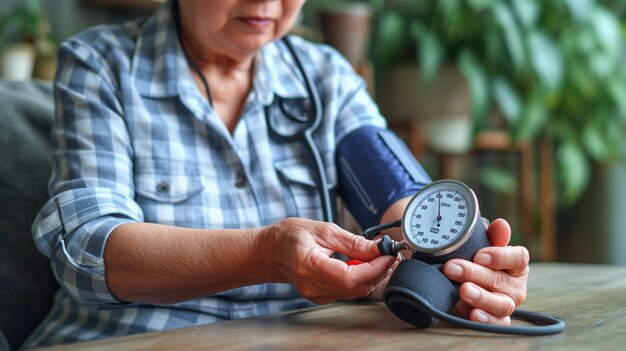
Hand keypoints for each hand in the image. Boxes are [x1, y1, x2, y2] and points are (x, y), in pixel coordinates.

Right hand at [260, 218, 397, 303]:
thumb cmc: (290, 237)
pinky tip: (362, 262)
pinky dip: (361, 277)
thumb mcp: (323, 230)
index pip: (351, 276)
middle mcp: (313, 287)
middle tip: (389, 251)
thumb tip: (379, 248)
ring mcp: (317, 295)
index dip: (375, 267)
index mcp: (310, 266)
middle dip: (379, 270)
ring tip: (377, 254)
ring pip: (356, 291)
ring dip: (372, 274)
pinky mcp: (322, 297)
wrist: (270, 252)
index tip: (389, 253)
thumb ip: (353, 242)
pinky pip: (349, 290)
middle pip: (357, 287)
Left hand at [442, 218, 528, 324]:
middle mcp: (515, 286)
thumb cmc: (479, 262)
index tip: (479, 255)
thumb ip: (493, 236)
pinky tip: (472, 314)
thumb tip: (500, 225)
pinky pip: (496, 323)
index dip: (500, 256)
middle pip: (500, 280)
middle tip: (452, 268)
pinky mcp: (497, 320)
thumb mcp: (483, 246)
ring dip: (480, 297)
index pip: (518, 258)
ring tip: (463, 290)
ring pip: (500, 304)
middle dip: (474, 273)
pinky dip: (485, 320)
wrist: (467, 285)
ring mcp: (507, 304)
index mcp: (516, 264)